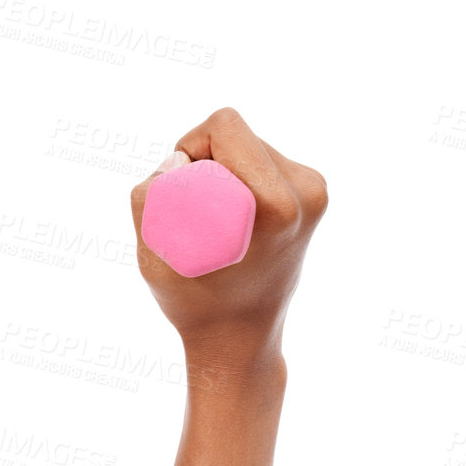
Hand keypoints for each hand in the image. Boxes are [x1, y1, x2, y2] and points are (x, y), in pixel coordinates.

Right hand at [130, 107, 328, 370]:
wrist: (240, 338)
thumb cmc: (194, 304)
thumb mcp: (154, 258)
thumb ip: (150, 201)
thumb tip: (177, 161)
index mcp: (276, 204)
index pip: (226, 127)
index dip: (189, 146)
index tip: (178, 188)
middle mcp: (306, 192)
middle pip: (238, 134)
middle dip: (204, 160)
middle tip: (191, 211)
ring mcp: (315, 192)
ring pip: (250, 144)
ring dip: (221, 169)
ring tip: (211, 220)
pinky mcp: (313, 194)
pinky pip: (262, 160)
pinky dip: (237, 177)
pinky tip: (230, 218)